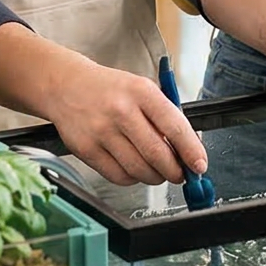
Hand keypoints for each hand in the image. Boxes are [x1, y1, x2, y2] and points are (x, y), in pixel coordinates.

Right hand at [42, 59, 208, 186]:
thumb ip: (163, 117)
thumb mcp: (141, 89)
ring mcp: (102, 132)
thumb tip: (186, 151)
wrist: (66, 86)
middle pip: (157, 154)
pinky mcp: (87, 149)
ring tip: (157, 172)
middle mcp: (122, 111)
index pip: (174, 126)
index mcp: (141, 92)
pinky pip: (118, 176)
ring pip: (139, 170)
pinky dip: (132, 178)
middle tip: (180, 175)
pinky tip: (134, 168)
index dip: (191, 151)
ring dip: (155, 177)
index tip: (199, 165)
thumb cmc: (110, 90)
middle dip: (175, 171)